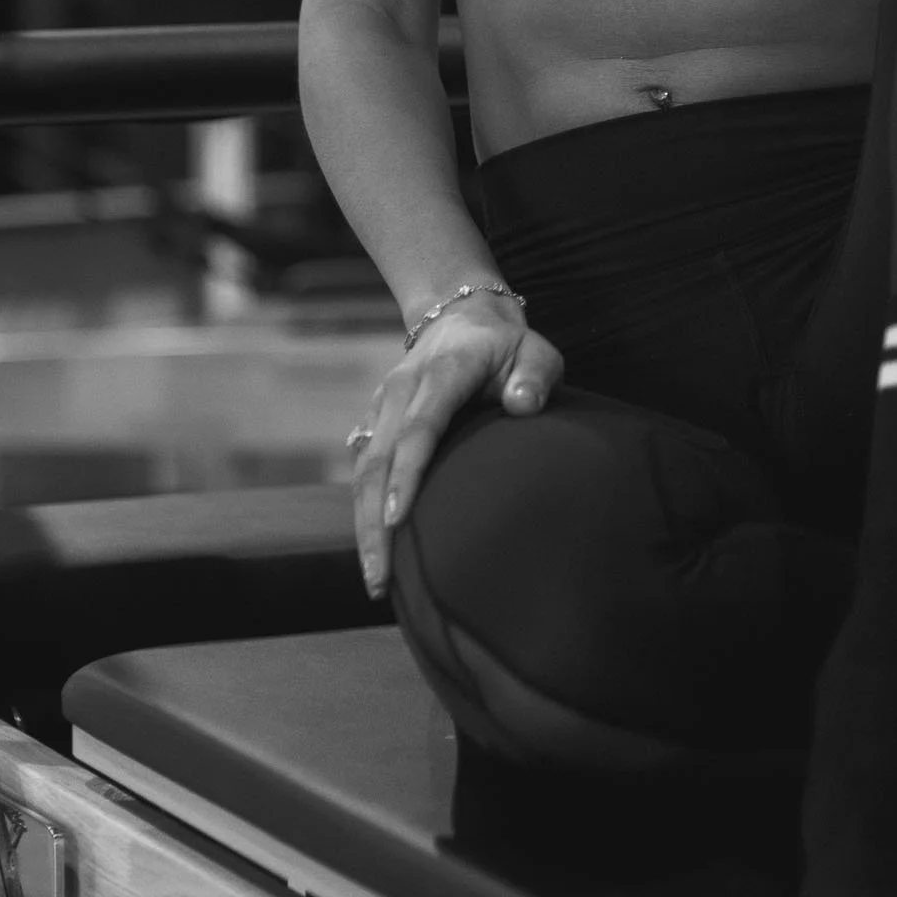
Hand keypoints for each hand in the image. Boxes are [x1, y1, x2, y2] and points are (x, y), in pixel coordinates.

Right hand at [349, 296, 563, 596]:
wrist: (459, 316)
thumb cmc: (506, 346)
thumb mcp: (534, 350)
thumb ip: (534, 375)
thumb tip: (522, 404)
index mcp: (441, 374)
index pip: (419, 428)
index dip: (406, 473)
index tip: (397, 519)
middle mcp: (401, 390)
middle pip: (377, 460)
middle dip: (372, 522)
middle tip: (379, 579)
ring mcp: (381, 406)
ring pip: (362, 470)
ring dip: (363, 525)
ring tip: (375, 580)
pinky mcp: (374, 421)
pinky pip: (362, 469)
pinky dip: (364, 510)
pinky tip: (375, 551)